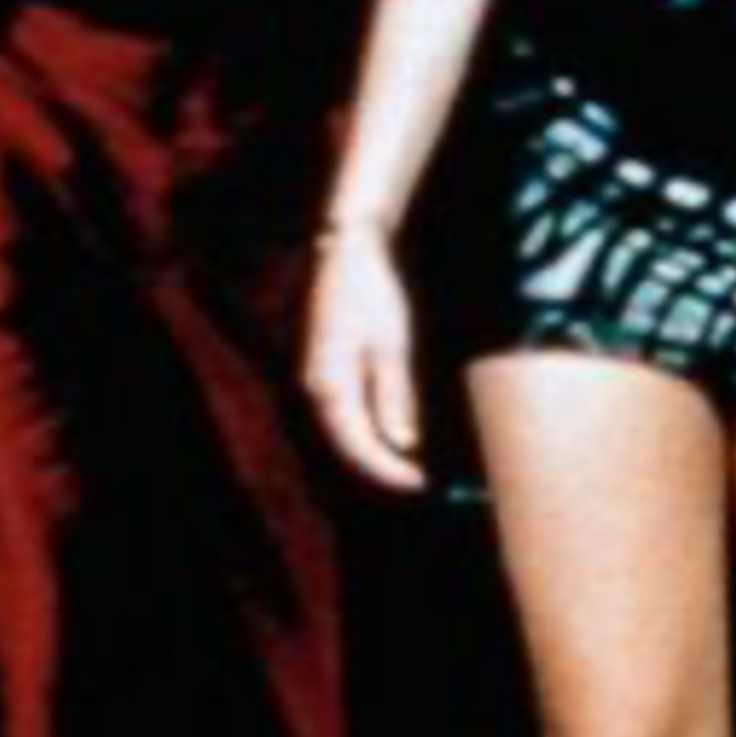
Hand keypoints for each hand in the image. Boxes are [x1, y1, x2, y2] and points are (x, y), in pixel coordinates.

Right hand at [302, 227, 428, 494]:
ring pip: (344, 433)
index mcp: (328, 385)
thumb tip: (402, 444)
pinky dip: (369, 431)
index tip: (420, 485)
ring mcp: (315, 381)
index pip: (356, 446)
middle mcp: (314, 390)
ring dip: (375, 454)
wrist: (347, 251)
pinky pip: (345, 414)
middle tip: (421, 482)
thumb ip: (394, 394)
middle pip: (347, 446)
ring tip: (412, 468)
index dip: (387, 471)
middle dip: (382, 468)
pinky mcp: (324, 372)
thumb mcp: (391, 342)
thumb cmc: (373, 293)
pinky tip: (393, 436)